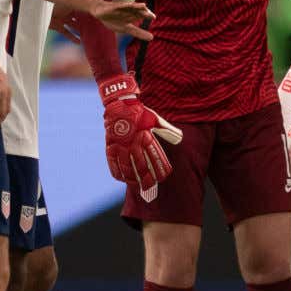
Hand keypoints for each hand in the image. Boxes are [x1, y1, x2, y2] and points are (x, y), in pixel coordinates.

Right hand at [91, 0, 155, 39]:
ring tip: (144, 6)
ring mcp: (122, 8)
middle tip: (152, 16)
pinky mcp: (114, 7)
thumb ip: (139, 33)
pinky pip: (120, 6)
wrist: (100, 12)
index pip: (142, 15)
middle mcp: (129, 11)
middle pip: (138, 11)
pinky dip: (125, 6)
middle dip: (145, 13)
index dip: (148, 16)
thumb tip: (152, 38)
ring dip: (137, 7)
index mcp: (133, 16)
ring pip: (131, 7)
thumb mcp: (126, 28)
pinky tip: (129, 5)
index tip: (154, 18)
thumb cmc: (114, 19)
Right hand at [100, 73, 180, 188]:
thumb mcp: (155, 119)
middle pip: (141, 167)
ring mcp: (121, 145)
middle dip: (146, 180)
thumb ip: (166, 130)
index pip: (154, 159)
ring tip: (137, 186)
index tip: (162, 178)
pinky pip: (113, 163)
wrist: (120, 102)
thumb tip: (180, 138)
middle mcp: (133, 143)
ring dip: (132, 179)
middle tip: (150, 187)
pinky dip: (118, 173)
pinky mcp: (110, 145)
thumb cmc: (140, 112)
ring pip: (127, 168)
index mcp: (146, 137)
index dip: (158, 170)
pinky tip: (122, 179)